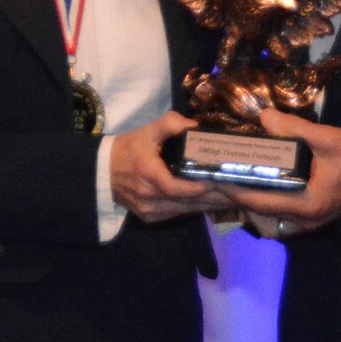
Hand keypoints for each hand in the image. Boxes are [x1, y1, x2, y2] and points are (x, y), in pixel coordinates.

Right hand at [111, 111, 231, 222]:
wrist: (102, 172)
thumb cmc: (128, 149)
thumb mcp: (147, 130)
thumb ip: (171, 124)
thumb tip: (197, 126)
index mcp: (148, 174)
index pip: (178, 187)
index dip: (200, 187)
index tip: (221, 181)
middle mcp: (149, 197)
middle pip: (187, 201)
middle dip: (214, 197)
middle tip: (238, 191)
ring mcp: (149, 211)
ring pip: (185, 210)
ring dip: (208, 205)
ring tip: (233, 198)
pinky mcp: (150, 218)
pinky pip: (177, 214)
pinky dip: (195, 208)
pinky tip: (213, 203)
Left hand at [218, 108, 340, 237]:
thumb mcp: (327, 138)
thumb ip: (294, 129)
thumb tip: (263, 117)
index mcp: (307, 205)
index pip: (261, 201)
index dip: (235, 189)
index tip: (213, 177)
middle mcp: (305, 220)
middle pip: (261, 214)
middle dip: (238, 197)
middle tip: (217, 178)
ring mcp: (310, 221)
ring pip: (270, 217)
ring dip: (251, 201)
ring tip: (232, 181)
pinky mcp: (313, 215)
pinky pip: (281, 214)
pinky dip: (266, 202)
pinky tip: (257, 185)